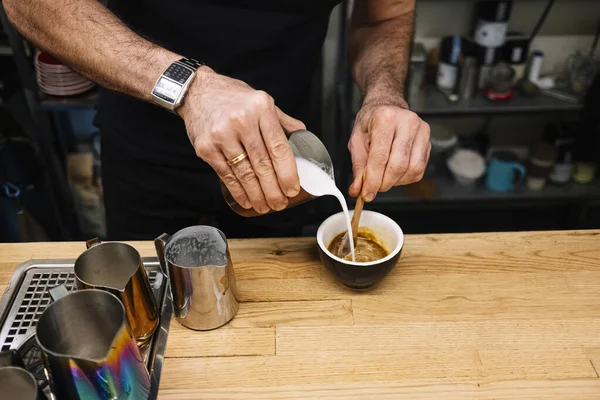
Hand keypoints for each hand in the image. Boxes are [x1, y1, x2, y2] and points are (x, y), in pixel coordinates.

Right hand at [178, 67, 304, 213]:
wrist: (198, 91)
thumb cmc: (233, 98)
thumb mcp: (262, 102)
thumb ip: (282, 121)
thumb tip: (303, 138)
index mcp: (261, 108)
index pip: (279, 147)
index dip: (287, 173)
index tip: (293, 189)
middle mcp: (242, 120)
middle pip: (262, 164)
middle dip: (273, 190)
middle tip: (280, 203)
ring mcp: (221, 134)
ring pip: (244, 173)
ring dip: (257, 195)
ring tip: (265, 206)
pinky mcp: (206, 147)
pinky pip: (226, 174)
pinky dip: (237, 191)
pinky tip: (246, 200)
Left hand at [348, 100, 430, 201]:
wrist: (387, 108)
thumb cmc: (372, 122)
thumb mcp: (356, 141)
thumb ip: (358, 167)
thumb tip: (358, 189)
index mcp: (385, 118)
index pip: (380, 157)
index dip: (373, 180)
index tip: (367, 194)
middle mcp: (407, 123)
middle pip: (398, 165)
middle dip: (384, 183)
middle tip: (374, 188)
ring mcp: (421, 132)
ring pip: (411, 170)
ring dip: (395, 182)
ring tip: (384, 177)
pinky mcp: (428, 142)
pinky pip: (419, 170)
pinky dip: (405, 178)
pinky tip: (395, 172)